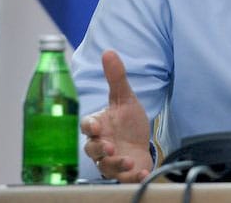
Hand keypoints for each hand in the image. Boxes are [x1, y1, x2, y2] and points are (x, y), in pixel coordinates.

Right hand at [80, 50, 152, 182]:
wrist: (140, 144)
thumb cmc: (128, 123)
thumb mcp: (125, 98)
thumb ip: (116, 78)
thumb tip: (108, 51)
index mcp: (100, 125)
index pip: (88, 126)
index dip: (91, 126)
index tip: (97, 126)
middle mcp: (101, 144)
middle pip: (92, 149)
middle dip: (100, 149)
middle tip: (110, 147)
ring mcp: (111, 160)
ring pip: (106, 166)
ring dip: (116, 164)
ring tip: (128, 161)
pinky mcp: (123, 173)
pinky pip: (124, 179)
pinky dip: (132, 177)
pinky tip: (142, 173)